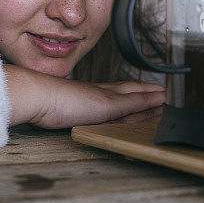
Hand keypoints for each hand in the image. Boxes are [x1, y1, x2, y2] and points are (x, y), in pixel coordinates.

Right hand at [5, 65, 164, 128]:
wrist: (36, 96)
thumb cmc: (40, 103)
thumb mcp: (57, 108)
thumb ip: (64, 107)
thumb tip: (60, 108)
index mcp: (87, 95)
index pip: (113, 94)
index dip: (129, 93)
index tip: (142, 93)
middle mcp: (98, 94)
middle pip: (127, 93)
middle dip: (144, 95)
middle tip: (162, 96)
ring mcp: (104, 98)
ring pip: (134, 97)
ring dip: (151, 98)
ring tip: (167, 98)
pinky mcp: (107, 104)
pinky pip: (133, 102)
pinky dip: (147, 99)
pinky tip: (161, 98)